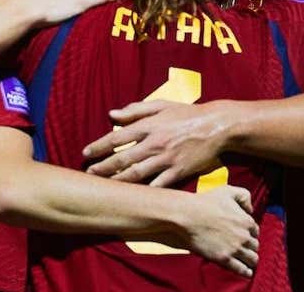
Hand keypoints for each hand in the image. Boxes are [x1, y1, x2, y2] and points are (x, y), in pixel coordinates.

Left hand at [82, 100, 228, 187]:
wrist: (218, 126)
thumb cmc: (187, 113)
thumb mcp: (161, 105)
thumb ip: (135, 109)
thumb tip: (112, 114)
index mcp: (148, 126)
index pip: (116, 138)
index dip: (98, 146)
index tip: (86, 153)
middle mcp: (154, 144)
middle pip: (122, 159)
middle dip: (103, 168)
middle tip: (89, 174)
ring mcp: (166, 160)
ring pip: (136, 175)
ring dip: (117, 181)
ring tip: (104, 187)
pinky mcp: (178, 172)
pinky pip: (158, 185)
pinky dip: (144, 192)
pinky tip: (132, 198)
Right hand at [181, 186, 258, 277]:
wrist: (186, 216)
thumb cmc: (204, 202)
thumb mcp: (227, 190)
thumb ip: (244, 196)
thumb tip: (250, 209)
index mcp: (246, 221)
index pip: (255, 231)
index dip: (249, 233)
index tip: (242, 234)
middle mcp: (244, 236)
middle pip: (255, 246)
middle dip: (249, 246)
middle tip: (242, 247)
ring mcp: (235, 249)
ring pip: (252, 259)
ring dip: (250, 260)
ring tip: (246, 260)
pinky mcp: (225, 259)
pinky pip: (242, 270)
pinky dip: (246, 272)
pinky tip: (246, 271)